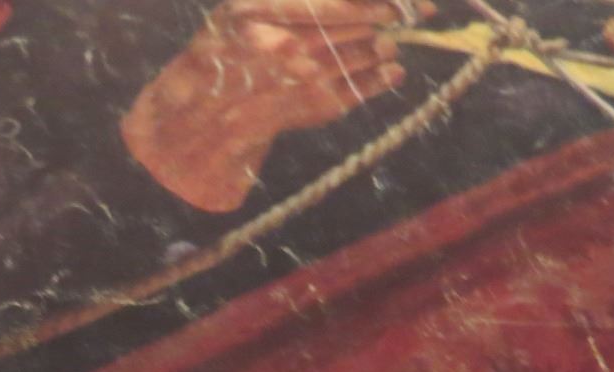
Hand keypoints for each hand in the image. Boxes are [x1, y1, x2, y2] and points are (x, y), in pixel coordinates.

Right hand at [122, 0, 433, 211]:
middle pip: (353, 23)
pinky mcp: (302, 109)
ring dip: (384, 48)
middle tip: (418, 10)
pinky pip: (352, 91)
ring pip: (356, 56)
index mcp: (257, 10)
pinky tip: (392, 72)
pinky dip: (378, 81)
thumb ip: (292, 4)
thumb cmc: (219, 57)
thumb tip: (355, 3)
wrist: (195, 118)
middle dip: (391, 16)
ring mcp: (291, 79)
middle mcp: (277, 43)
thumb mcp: (242, 12)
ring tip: (395, 42)